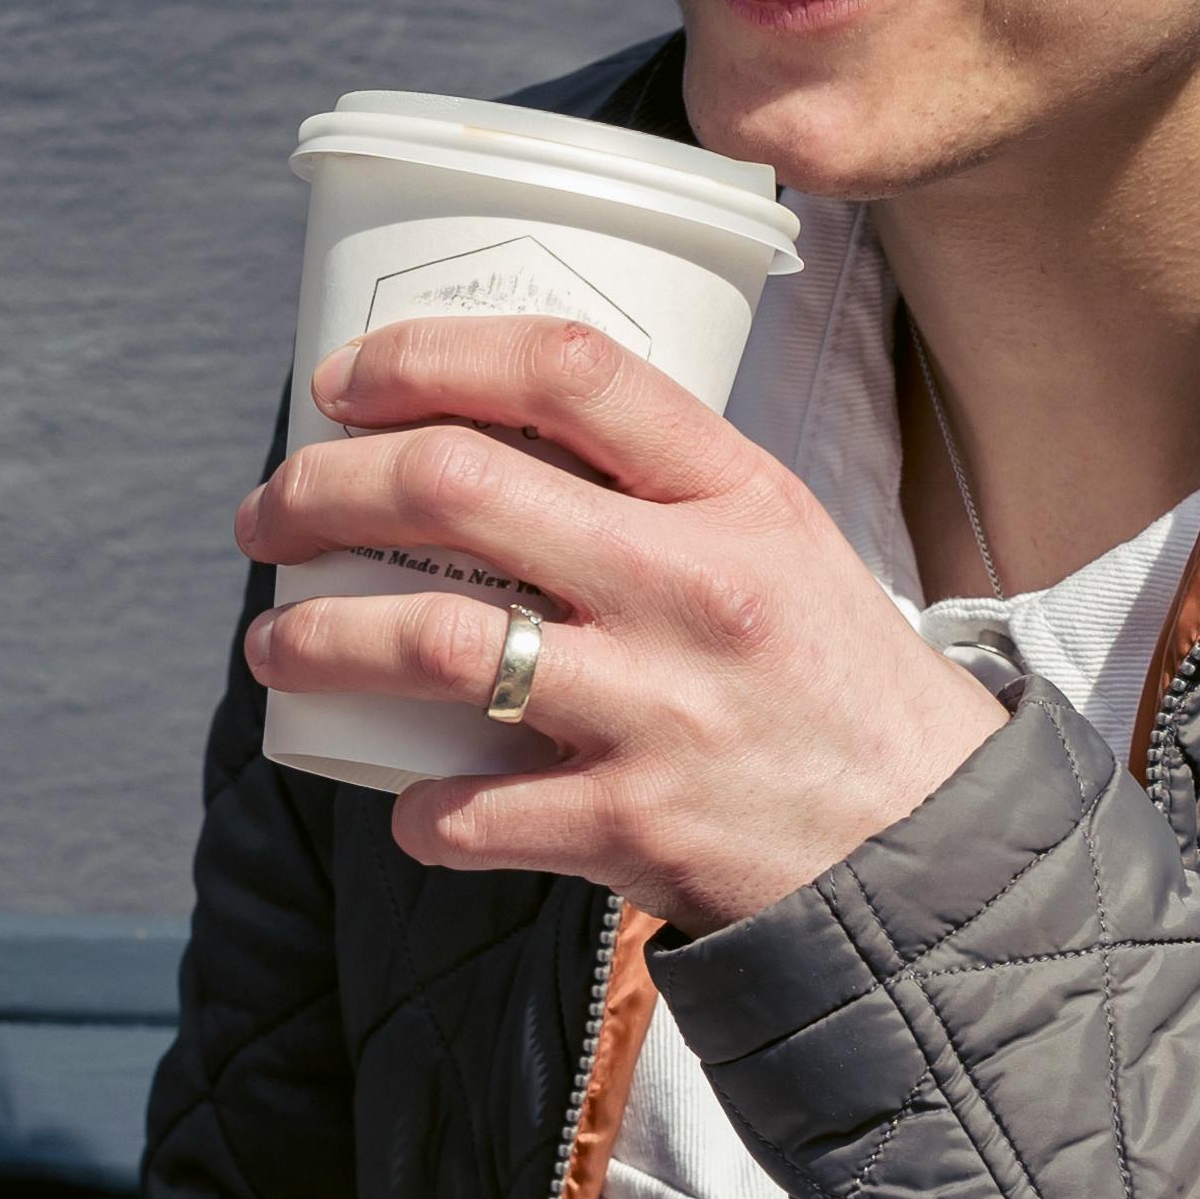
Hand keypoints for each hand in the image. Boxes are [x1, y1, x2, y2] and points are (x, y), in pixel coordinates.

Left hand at [232, 314, 1002, 931]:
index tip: (345, 379)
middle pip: (455, 487)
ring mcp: (660, 705)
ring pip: (435, 643)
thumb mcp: (779, 538)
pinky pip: (471, 810)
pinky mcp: (633, 824)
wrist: (928, 844)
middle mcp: (692, 583)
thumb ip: (658, 486)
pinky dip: (416, 810)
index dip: (428, 355)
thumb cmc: (830, 676)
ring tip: (275, 643)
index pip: (566, 370)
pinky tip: (405, 801)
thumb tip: (488, 438)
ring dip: (320, 637)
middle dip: (322, 489)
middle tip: (272, 511)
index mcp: (733, 492)